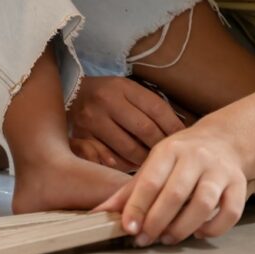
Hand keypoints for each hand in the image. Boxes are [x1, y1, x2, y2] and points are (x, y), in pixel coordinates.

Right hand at [68, 77, 186, 170]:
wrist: (71, 94)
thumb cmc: (109, 96)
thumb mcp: (128, 91)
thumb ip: (150, 107)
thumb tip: (179, 132)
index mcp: (123, 87)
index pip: (156, 109)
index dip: (174, 127)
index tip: (183, 140)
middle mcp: (106, 101)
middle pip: (145, 130)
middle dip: (161, 146)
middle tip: (171, 157)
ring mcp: (92, 120)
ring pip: (129, 148)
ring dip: (145, 160)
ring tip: (154, 164)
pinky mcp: (81, 138)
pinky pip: (110, 159)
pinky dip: (125, 165)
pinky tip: (133, 166)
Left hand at [94, 123, 247, 246]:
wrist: (224, 141)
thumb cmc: (181, 158)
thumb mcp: (153, 165)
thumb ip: (128, 191)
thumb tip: (97, 213)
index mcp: (170, 150)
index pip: (151, 181)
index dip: (137, 207)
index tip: (128, 228)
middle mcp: (196, 157)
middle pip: (176, 194)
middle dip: (157, 221)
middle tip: (145, 239)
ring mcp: (220, 171)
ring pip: (204, 204)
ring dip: (183, 228)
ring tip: (168, 238)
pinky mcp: (239, 185)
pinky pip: (230, 213)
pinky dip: (214, 228)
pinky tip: (198, 233)